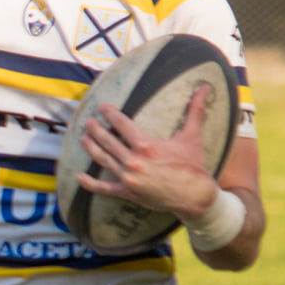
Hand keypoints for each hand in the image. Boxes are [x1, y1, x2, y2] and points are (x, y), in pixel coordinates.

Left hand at [75, 86, 219, 220]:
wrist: (195, 197)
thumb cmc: (193, 166)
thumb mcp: (192, 137)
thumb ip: (195, 111)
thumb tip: (205, 87)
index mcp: (146, 145)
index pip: (122, 125)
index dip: (110, 114)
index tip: (102, 107)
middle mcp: (134, 161)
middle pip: (108, 142)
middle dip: (96, 130)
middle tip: (88, 121)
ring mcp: (129, 178)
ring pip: (104, 160)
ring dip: (91, 148)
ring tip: (83, 138)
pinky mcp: (128, 192)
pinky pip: (105, 188)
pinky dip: (91, 184)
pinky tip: (80, 177)